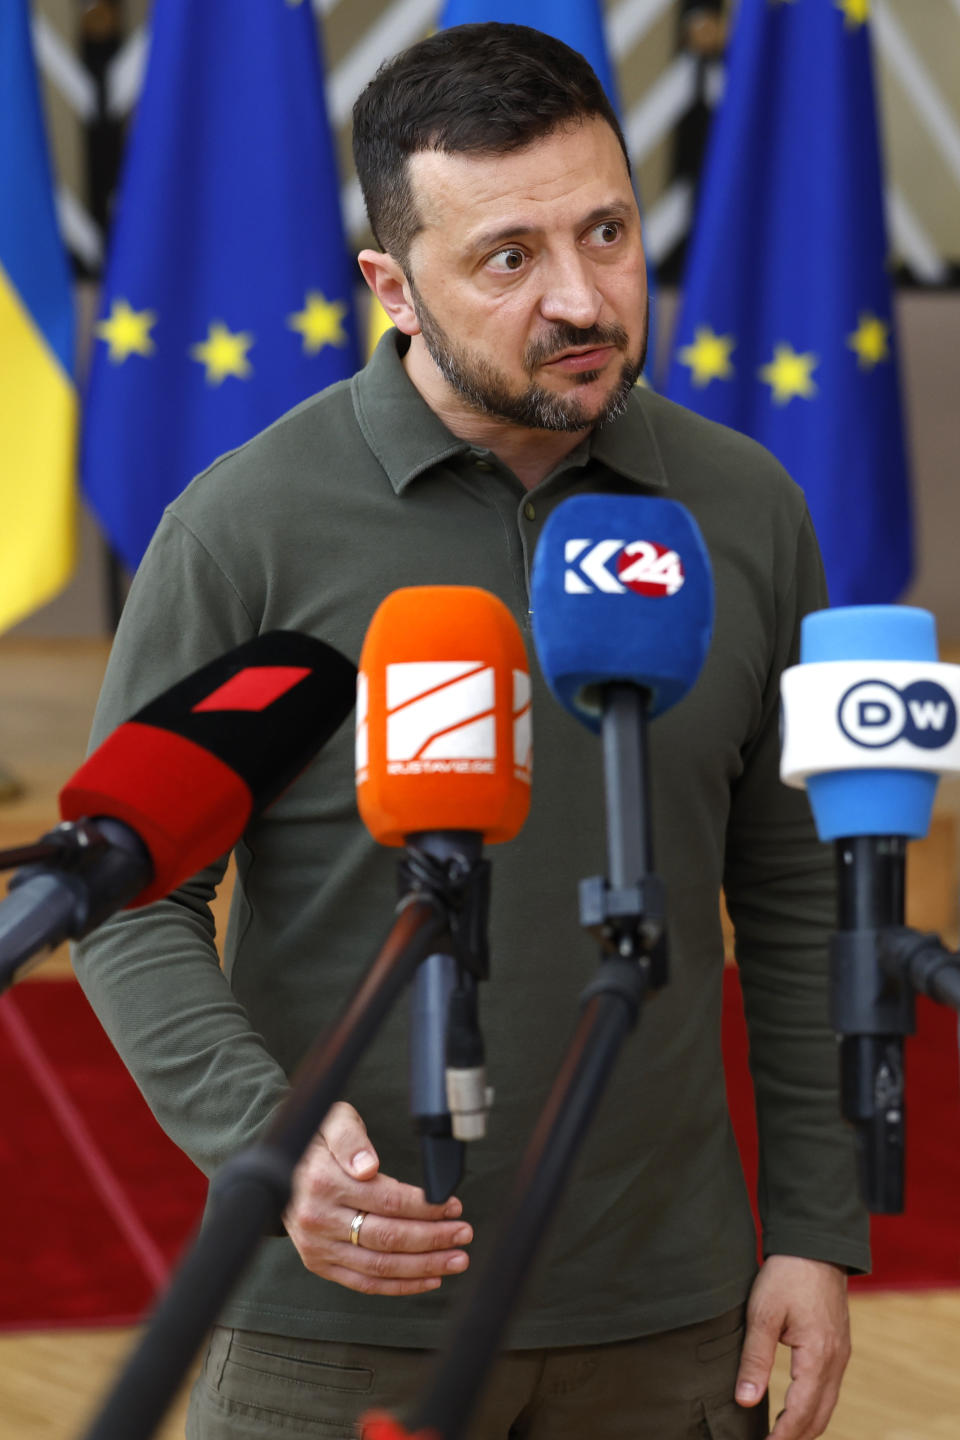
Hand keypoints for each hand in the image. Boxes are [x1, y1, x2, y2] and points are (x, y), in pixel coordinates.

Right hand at [284, 1101, 472, 1296]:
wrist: (276, 1166)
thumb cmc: (315, 1140)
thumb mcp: (333, 1121)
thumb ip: (352, 1139)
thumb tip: (368, 1167)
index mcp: (324, 1182)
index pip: (387, 1201)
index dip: (425, 1207)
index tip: (452, 1205)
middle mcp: (318, 1218)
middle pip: (388, 1237)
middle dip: (433, 1238)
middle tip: (463, 1233)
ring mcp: (317, 1246)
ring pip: (379, 1266)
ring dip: (423, 1266)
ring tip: (456, 1260)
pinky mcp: (318, 1263)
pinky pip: (363, 1282)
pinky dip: (399, 1285)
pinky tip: (428, 1278)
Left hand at [735, 1255, 850, 1439]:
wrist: (815, 1245)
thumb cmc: (787, 1275)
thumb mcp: (762, 1313)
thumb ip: (754, 1359)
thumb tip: (745, 1400)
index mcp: (818, 1357)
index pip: (801, 1413)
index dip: (782, 1437)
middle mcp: (836, 1361)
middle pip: (819, 1417)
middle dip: (795, 1437)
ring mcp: (841, 1355)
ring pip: (826, 1405)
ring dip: (804, 1424)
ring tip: (776, 1434)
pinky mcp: (838, 1346)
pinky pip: (829, 1389)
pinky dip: (812, 1406)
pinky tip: (792, 1407)